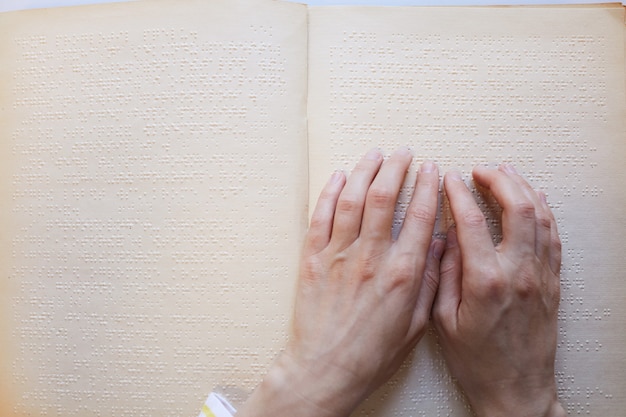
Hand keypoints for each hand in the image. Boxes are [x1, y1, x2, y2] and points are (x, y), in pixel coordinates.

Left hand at [236, 148, 442, 416]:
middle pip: (384, 197)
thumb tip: (437, 243)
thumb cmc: (373, 353)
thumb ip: (429, 280)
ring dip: (364, 170)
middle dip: (396, 167)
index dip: (427, 186)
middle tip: (403, 152)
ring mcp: (338, 255)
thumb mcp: (415, 323)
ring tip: (375, 154)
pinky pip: (320, 216)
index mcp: (402, 272)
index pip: (419, 215)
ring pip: (352, 199)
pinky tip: (339, 176)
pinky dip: (330, 192)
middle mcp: (370, 257)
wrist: (326, 369)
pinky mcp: (313, 259)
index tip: (431, 168)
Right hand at [432, 165, 564, 416]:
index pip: (471, 222)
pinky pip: (554, 237)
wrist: (517, 391)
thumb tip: (447, 236)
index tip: (449, 180)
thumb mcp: (444, 320)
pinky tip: (535, 199)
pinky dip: (545, 211)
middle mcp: (519, 273)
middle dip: (498, 180)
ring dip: (523, 188)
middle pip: (517, 208)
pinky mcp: (552, 283)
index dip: (458, 194)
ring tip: (505, 173)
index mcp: (486, 282)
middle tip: (480, 170)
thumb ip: (445, 274)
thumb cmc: (477, 362)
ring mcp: (540, 276)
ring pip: (540, 217)